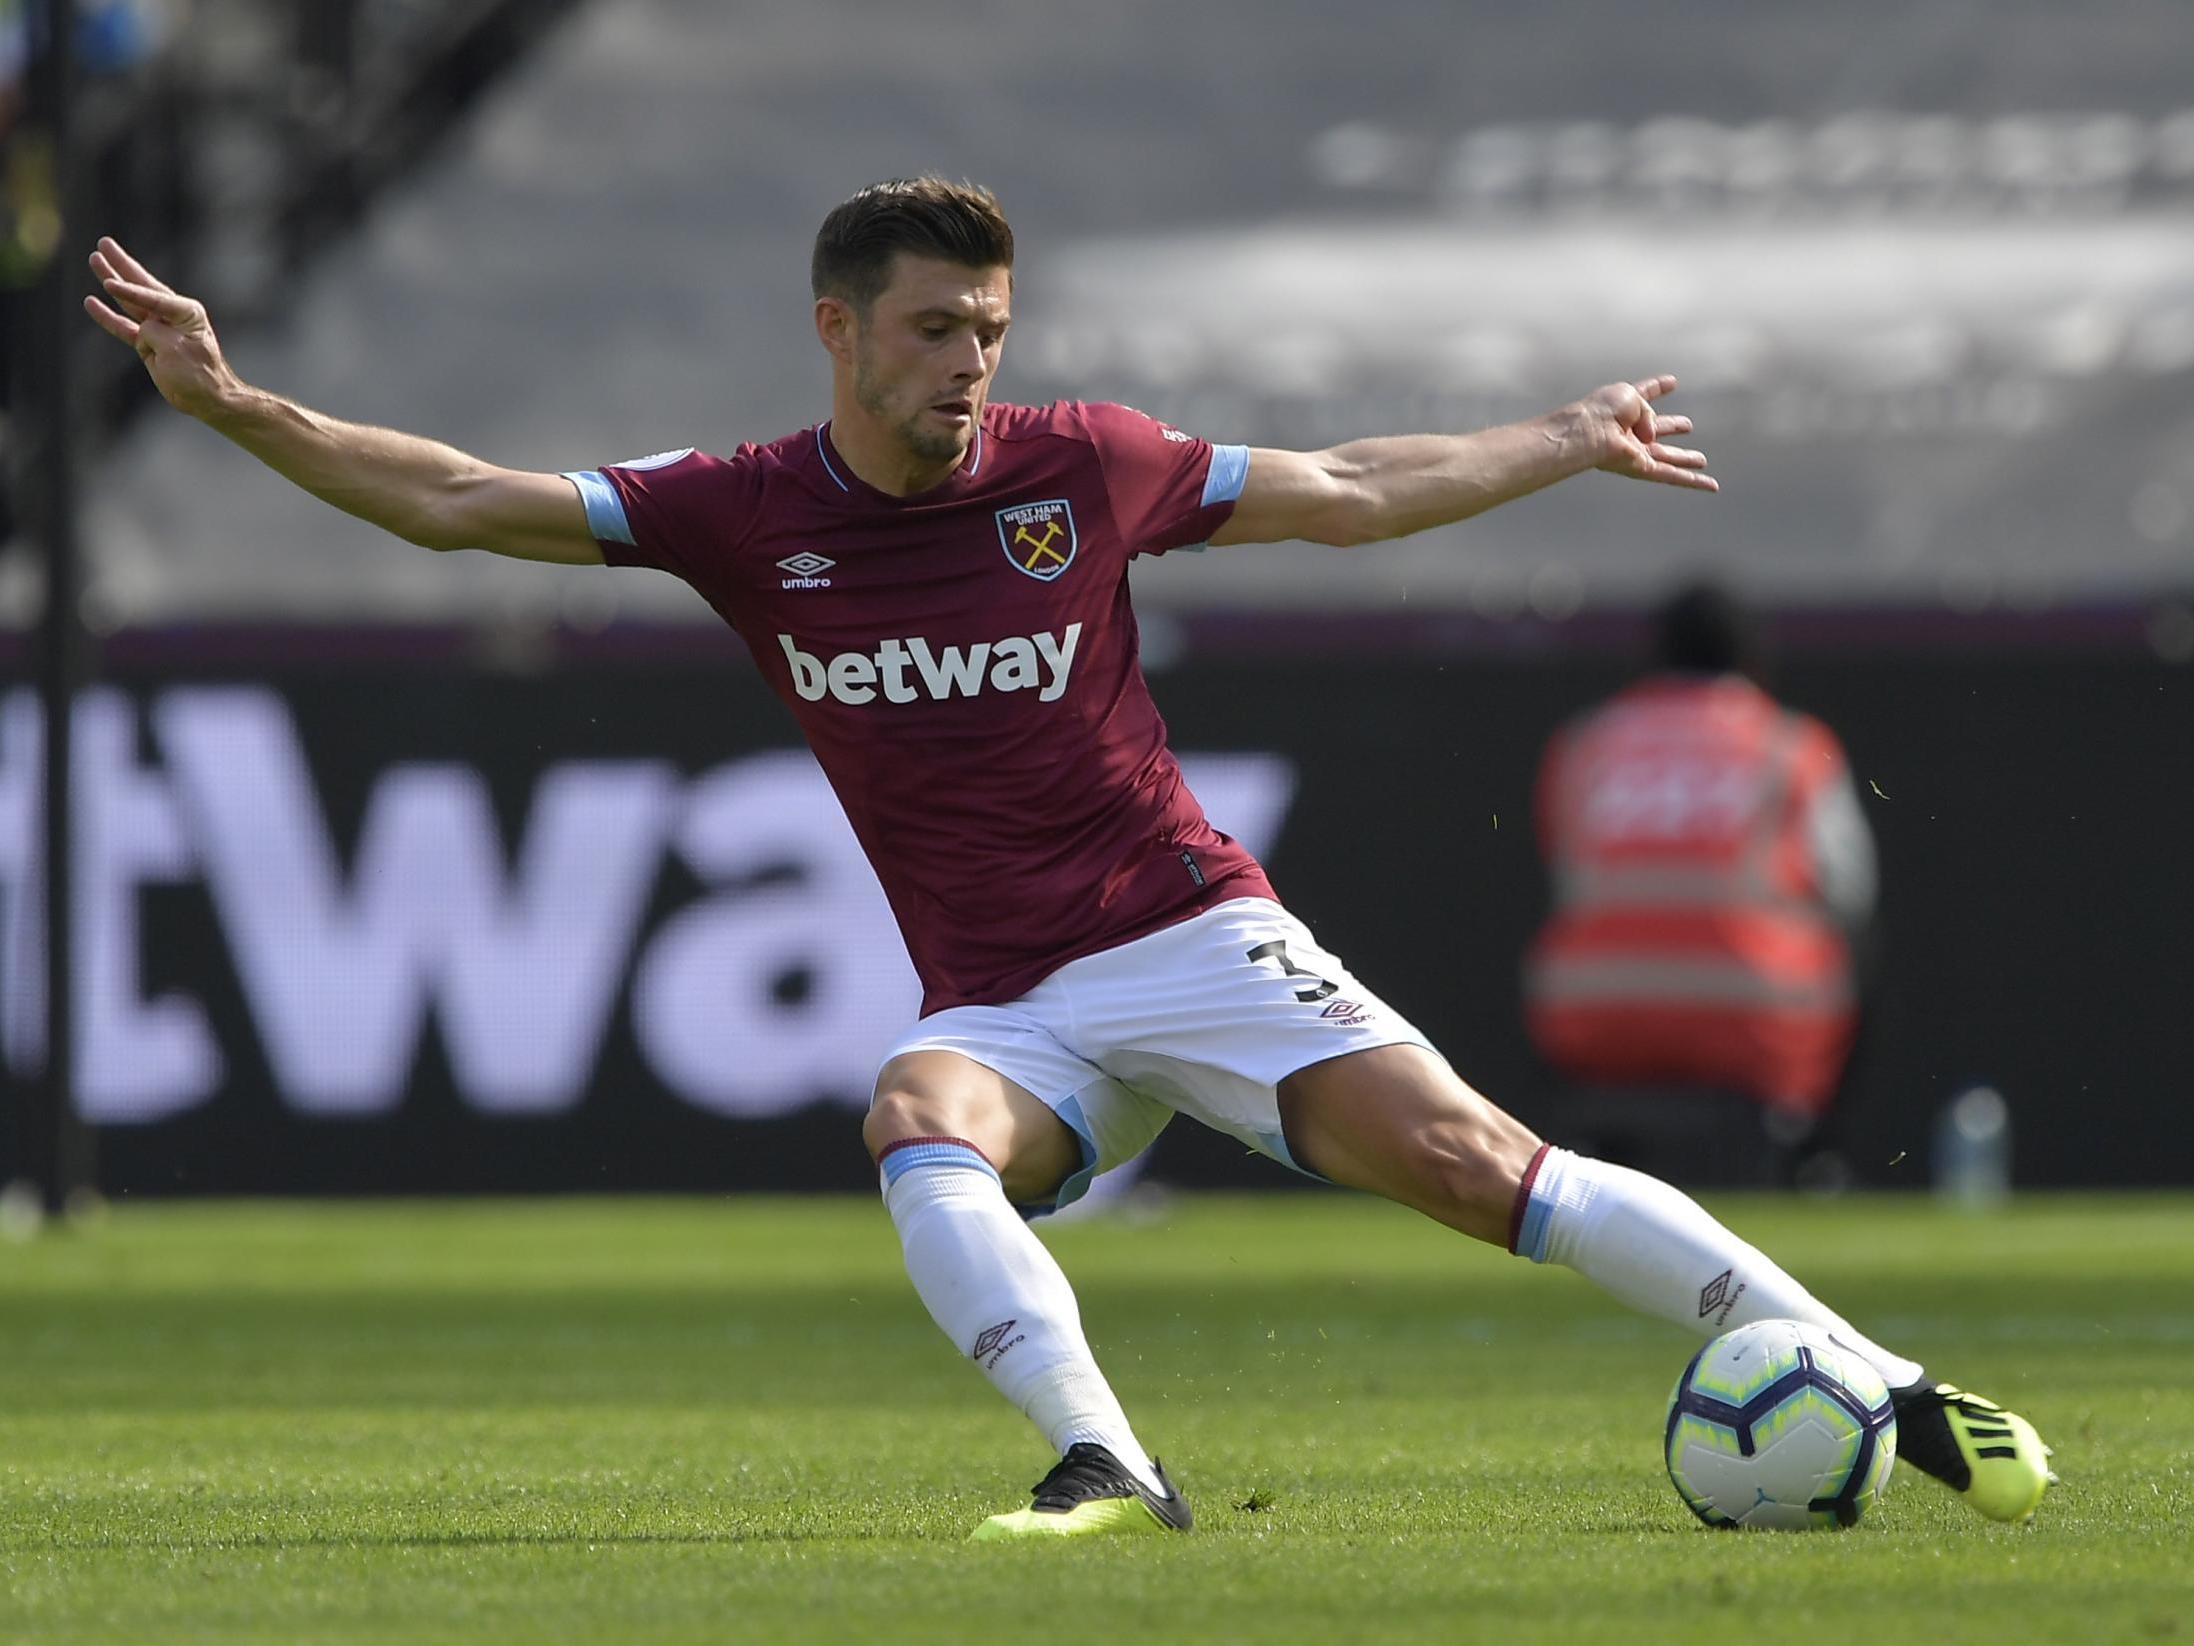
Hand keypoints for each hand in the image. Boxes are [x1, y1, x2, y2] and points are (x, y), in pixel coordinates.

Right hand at [83, 237, 241, 422]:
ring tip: (95, 259)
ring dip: (112, 281)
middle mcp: (174, 315)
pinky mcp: (149, 343)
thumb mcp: (176, 350)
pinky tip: (91, 302)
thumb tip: (142, 328)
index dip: (131, 290)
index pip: (153, 296)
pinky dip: (108, 316)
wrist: (206, 399)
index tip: (109, 284)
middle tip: (104, 243)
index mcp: (187, 312)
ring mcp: (160, 328)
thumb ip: (154, 333)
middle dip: (122, 265)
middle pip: (141, 285)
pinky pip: (125, 326)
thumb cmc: (198, 374)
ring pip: (130, 301)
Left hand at [1577, 375, 1717, 492]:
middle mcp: (1629, 429)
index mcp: (1623, 405)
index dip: (1657, 387)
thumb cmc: (1603, 410)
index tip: (1670, 382)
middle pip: (1655, 428)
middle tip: (1687, 425)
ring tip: (1701, 459)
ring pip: (1666, 457)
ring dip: (1684, 458)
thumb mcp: (1632, 396)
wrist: (1591, 430)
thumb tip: (1651, 435)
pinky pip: (1671, 475)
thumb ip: (1648, 409)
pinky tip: (1711, 485)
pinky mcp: (1641, 468)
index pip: (1644, 394)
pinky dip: (1693, 481)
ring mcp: (1635, 450)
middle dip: (1671, 426)